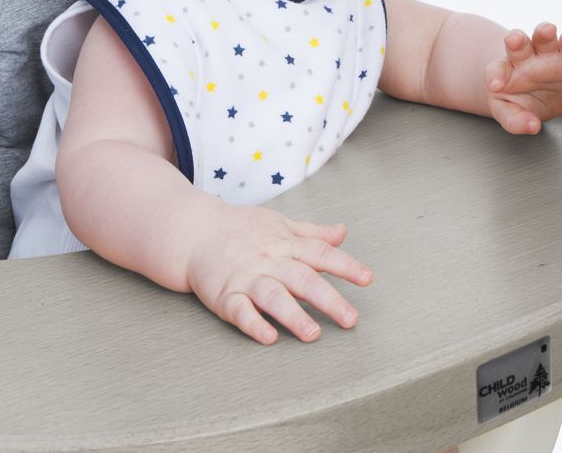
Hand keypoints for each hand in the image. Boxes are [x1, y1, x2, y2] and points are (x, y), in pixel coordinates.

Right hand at [183, 200, 372, 344]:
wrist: (195, 231)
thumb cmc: (242, 229)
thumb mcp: (280, 224)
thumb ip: (312, 233)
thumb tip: (342, 232)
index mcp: (285, 243)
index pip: (320, 253)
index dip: (345, 265)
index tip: (367, 278)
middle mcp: (269, 260)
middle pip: (302, 278)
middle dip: (327, 299)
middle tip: (350, 318)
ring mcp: (246, 277)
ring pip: (272, 296)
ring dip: (292, 315)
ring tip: (312, 335)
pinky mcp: (224, 295)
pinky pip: (239, 311)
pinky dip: (253, 324)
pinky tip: (268, 336)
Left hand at [485, 22, 561, 133]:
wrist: (536, 93)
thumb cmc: (517, 100)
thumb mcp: (509, 113)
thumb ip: (515, 121)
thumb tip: (532, 126)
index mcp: (505, 71)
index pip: (496, 70)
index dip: (496, 76)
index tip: (495, 85)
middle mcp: (524, 58)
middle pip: (518, 44)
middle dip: (516, 40)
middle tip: (513, 40)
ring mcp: (546, 54)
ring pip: (544, 38)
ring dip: (544, 32)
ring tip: (547, 30)